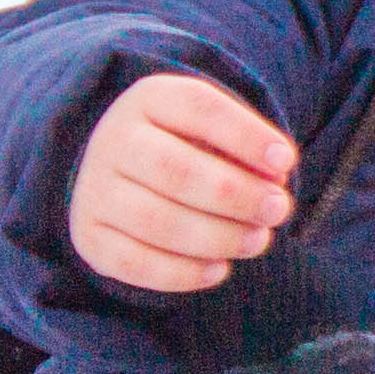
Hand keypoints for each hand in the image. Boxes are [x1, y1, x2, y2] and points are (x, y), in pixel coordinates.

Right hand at [68, 72, 298, 291]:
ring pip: (158, 221)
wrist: (120, 169)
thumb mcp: (213, 130)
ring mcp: (94, 191)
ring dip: (218, 237)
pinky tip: (220, 268)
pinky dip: (184, 273)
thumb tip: (275, 178)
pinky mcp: (89, 237)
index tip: (285, 162)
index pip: (200, 109)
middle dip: (238, 195)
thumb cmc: (187, 146)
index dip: (246, 136)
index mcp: (149, 100)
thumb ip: (246, 147)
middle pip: (177, 170)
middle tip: (278, 209)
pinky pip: (135, 263)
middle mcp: (114, 141)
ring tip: (257, 240)